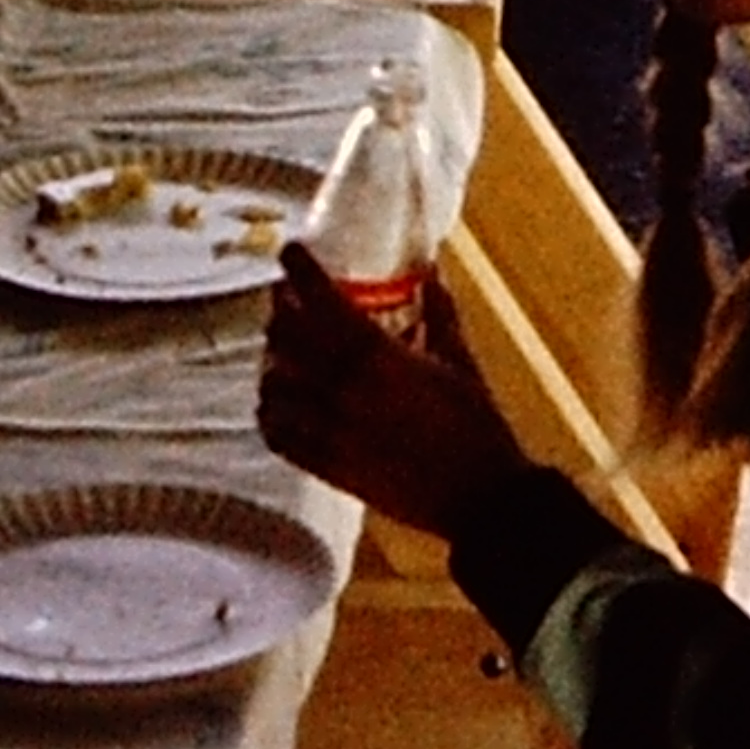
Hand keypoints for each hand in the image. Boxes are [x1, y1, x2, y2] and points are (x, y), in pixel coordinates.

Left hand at [257, 246, 534, 534]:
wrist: (479, 496)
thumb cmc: (476, 425)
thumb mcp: (460, 360)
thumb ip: (440, 313)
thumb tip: (432, 273)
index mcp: (376, 355)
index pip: (319, 299)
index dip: (298, 270)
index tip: (290, 252)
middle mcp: (342, 387)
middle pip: (285, 337)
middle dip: (281, 312)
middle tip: (288, 302)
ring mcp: (329, 429)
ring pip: (273, 384)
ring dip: (273, 362)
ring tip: (284, 354)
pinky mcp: (326, 466)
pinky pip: (277, 434)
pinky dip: (271, 413)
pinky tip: (281, 404)